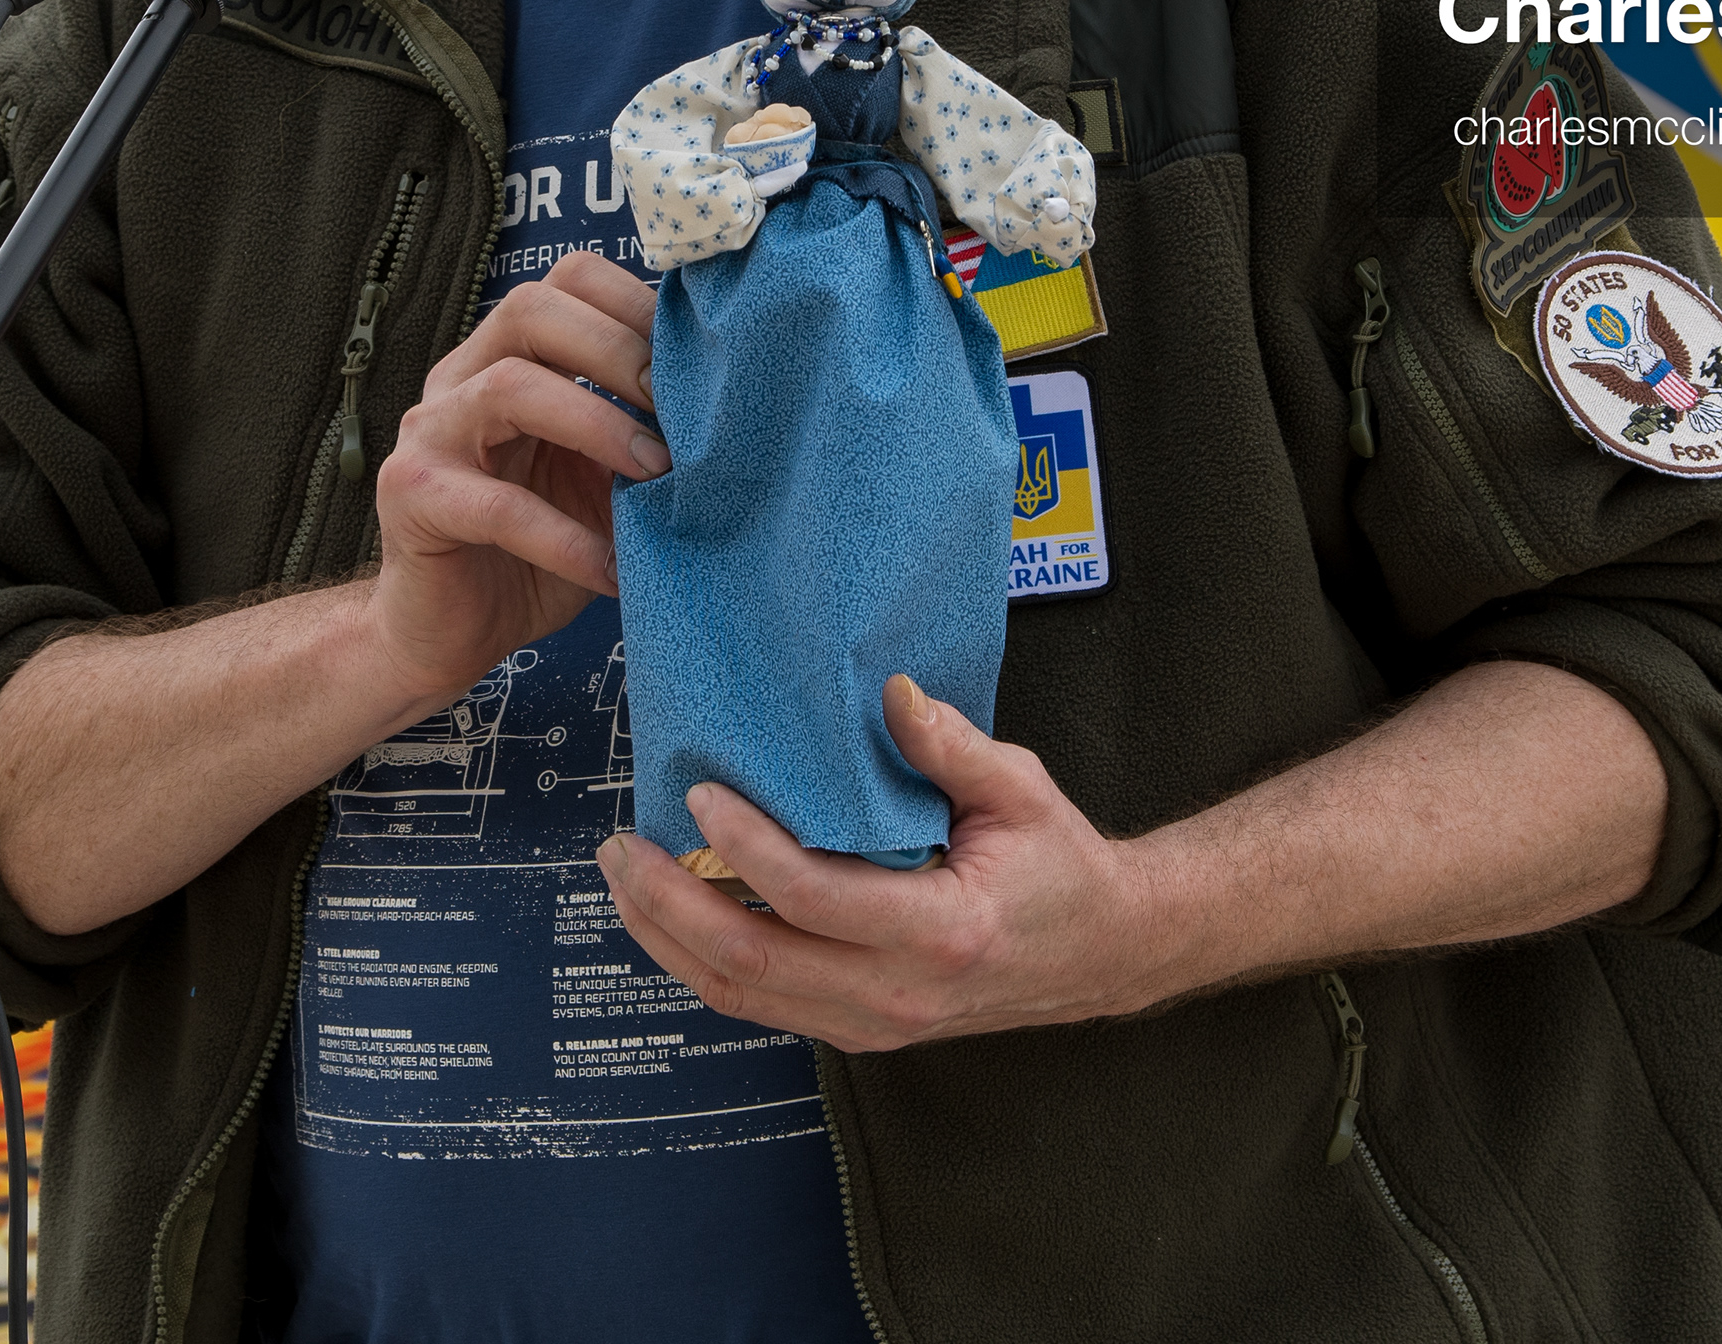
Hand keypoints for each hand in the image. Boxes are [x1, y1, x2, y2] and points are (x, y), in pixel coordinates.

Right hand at [365, 250, 665, 706]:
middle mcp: (460, 377)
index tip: (700, 359)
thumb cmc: (535, 552)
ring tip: (656, 475)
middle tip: (680, 414)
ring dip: (598, 426)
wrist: (447, 634)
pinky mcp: (412, 497)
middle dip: (620, 351)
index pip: (568, 280)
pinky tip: (611, 571)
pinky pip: (495, 505)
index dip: (637, 304)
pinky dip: (565, 537)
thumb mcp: (601, 483)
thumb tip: (740, 409)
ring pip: (509, 387)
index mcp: (507, 355)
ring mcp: (429, 433)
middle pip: (531, 309)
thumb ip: (641, 436)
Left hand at [592, 673, 1189, 1051]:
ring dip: (667, 939)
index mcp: (942, 932)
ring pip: (741, 997)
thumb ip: (951, 744)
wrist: (1100, 952)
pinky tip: (670, 915)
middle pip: (752, 963)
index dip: (743, 846)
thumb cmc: (1060, 866)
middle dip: (669, 903)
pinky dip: (701, 962)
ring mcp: (874, 1025)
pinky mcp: (856, 1030)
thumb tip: (888, 691)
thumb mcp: (1021, 788)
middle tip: (621, 844)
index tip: (699, 795)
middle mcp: (898, 994)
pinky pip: (760, 1005)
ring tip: (624, 879)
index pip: (813, 897)